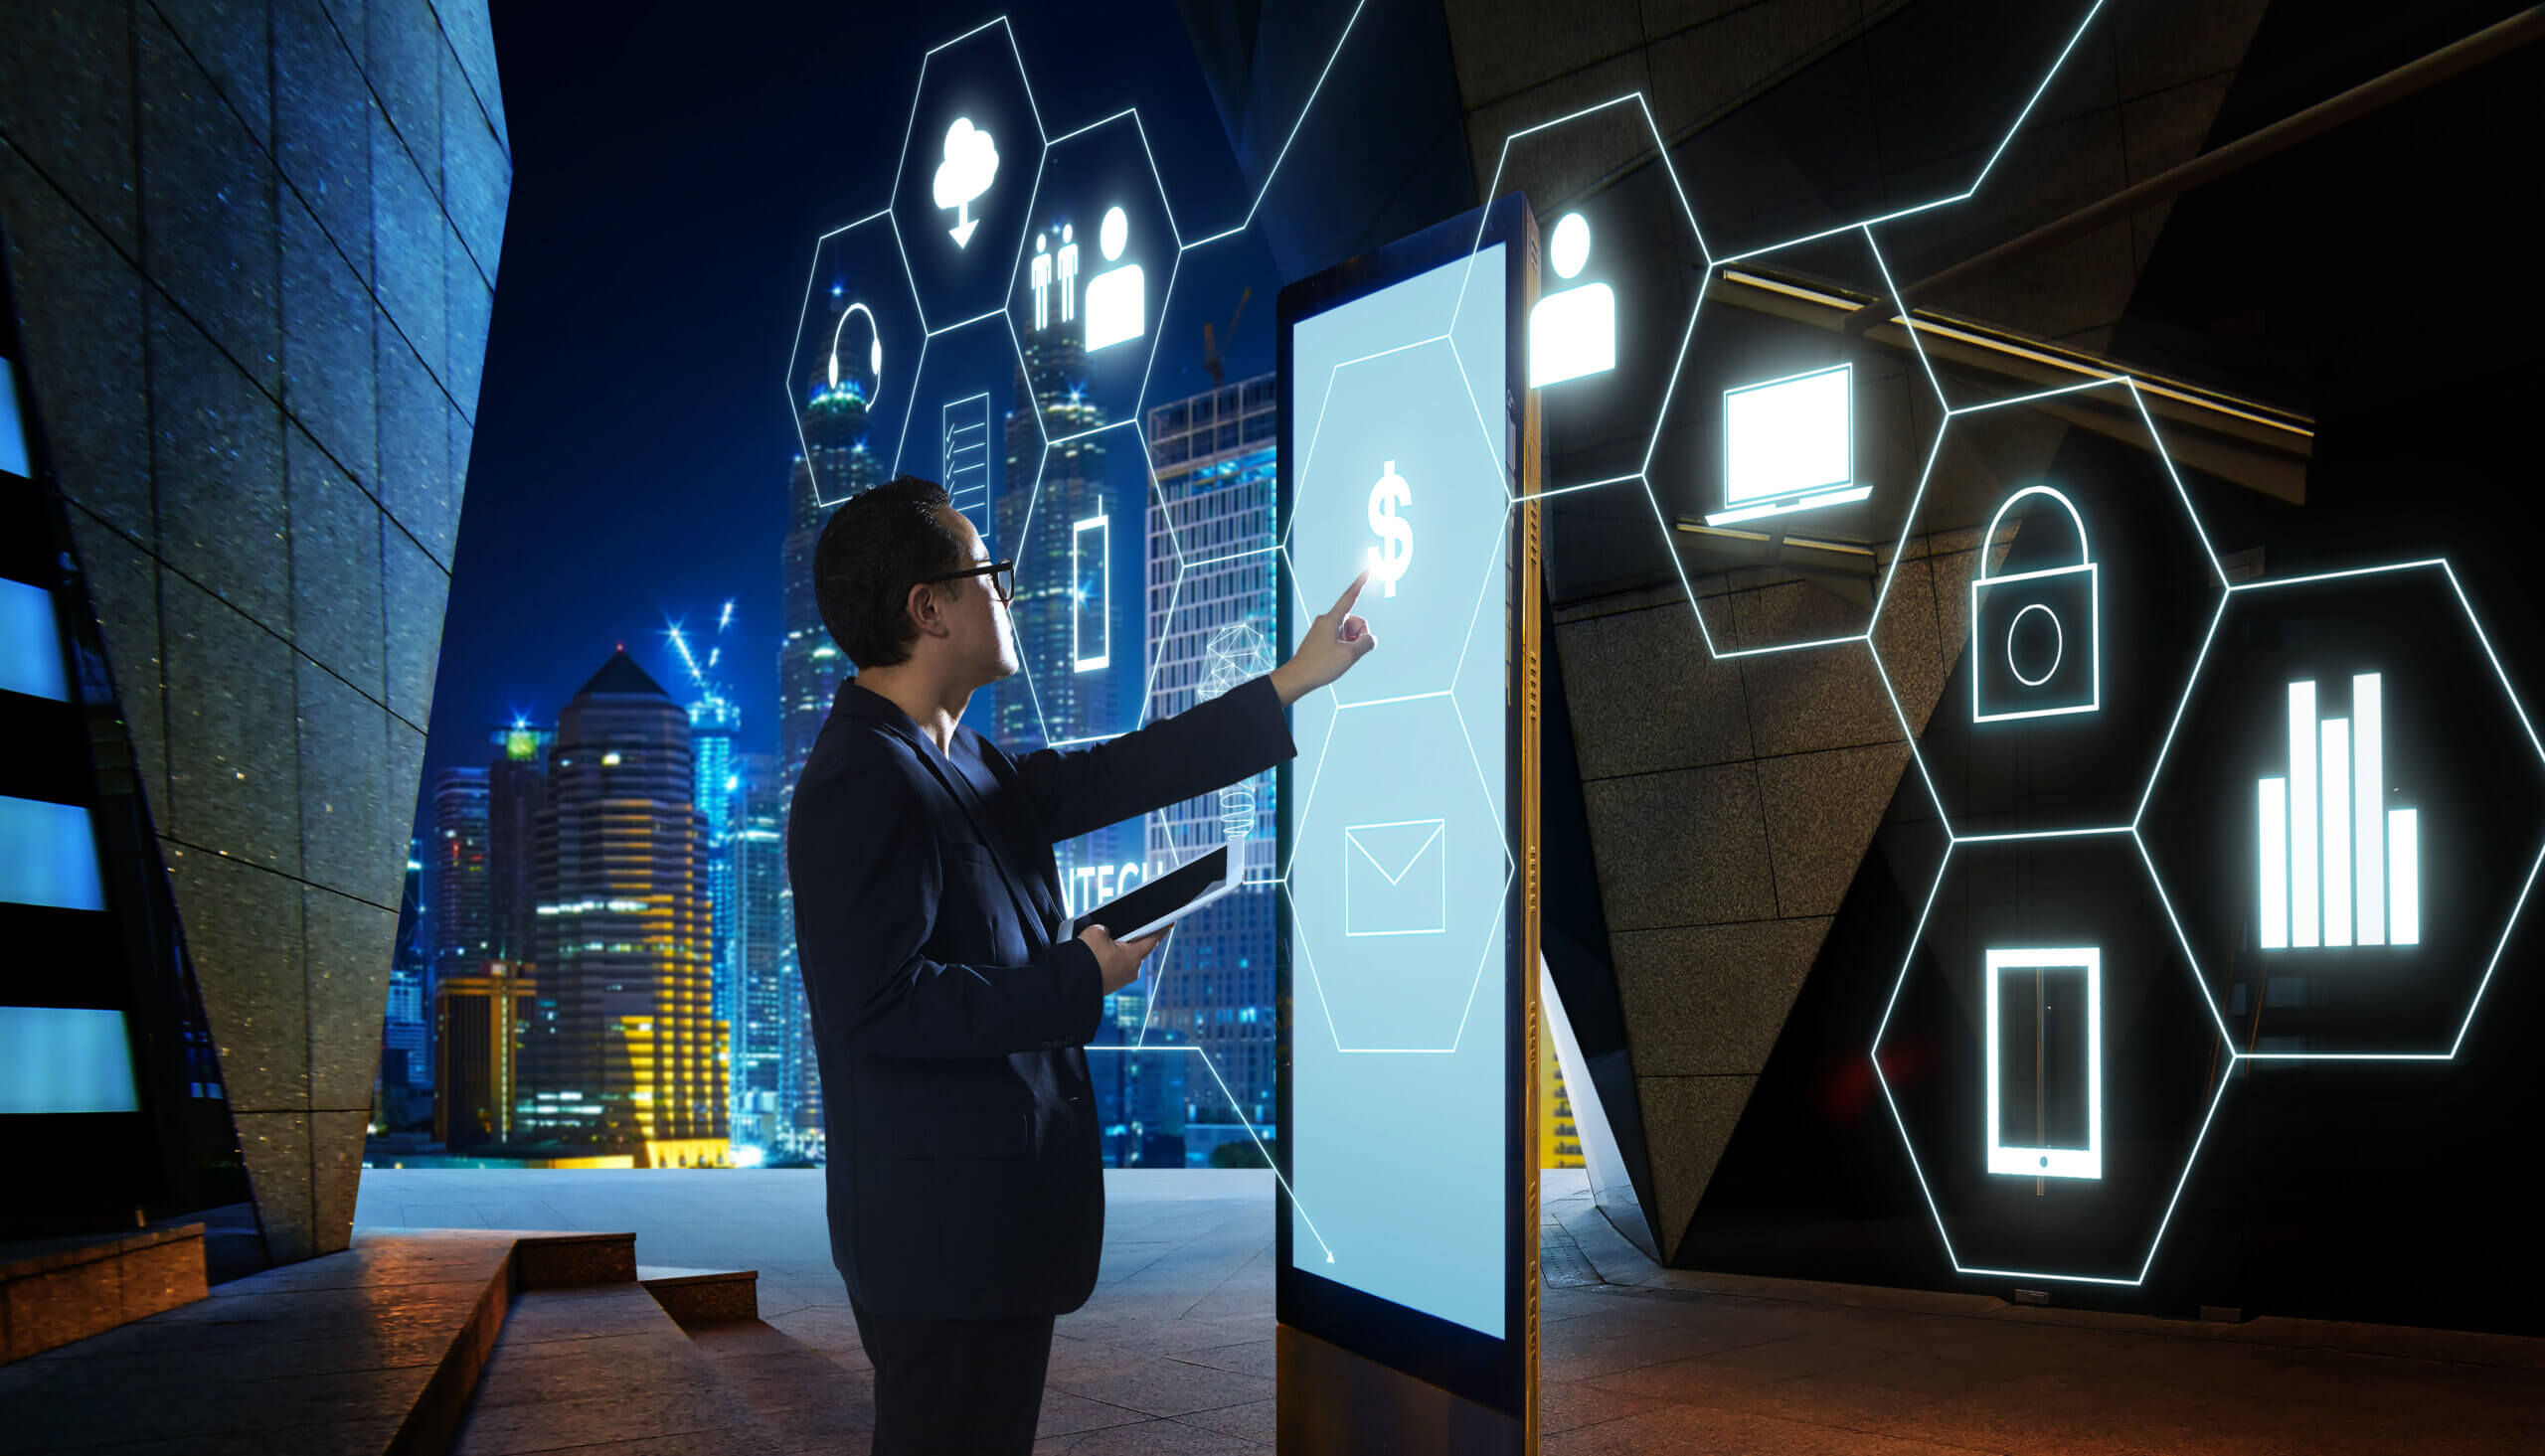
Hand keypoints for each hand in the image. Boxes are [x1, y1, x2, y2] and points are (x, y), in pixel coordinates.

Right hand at [1080, 924, 1164, 995]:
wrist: (1070, 982)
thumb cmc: (1086, 958)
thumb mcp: (1096, 932)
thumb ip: (1107, 929)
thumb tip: (1106, 935)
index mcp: (1134, 957)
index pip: (1154, 938)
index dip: (1162, 928)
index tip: (1170, 921)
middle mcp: (1132, 971)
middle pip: (1136, 948)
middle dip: (1128, 938)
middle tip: (1120, 929)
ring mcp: (1121, 980)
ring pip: (1123, 958)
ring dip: (1116, 950)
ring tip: (1099, 944)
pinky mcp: (1111, 984)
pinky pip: (1113, 967)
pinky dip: (1108, 960)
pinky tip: (1096, 956)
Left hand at [1269, 568, 1376, 704]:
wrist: (1297, 678)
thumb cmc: (1321, 665)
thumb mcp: (1350, 655)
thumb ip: (1367, 643)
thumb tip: (1370, 639)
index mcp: (1332, 618)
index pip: (1350, 596)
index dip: (1361, 583)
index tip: (1368, 570)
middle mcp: (1327, 620)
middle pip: (1356, 622)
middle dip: (1359, 636)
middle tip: (1348, 652)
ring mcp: (1324, 629)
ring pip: (1350, 632)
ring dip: (1352, 644)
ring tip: (1339, 658)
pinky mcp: (1322, 639)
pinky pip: (1342, 639)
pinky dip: (1345, 648)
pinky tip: (1336, 659)